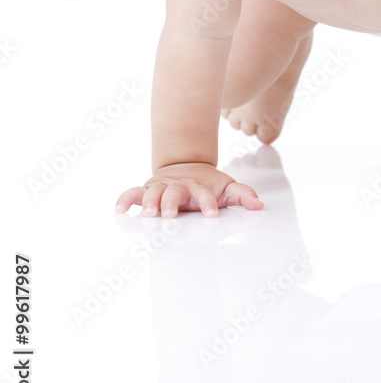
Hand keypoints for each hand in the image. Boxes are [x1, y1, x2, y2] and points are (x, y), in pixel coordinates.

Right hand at [115, 162, 263, 217]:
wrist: (186, 167)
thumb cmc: (207, 185)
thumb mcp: (227, 188)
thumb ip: (242, 195)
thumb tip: (258, 205)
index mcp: (199, 188)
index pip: (205, 195)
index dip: (208, 204)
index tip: (212, 215)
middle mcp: (179, 187)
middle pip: (174, 193)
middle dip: (172, 203)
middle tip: (171, 214)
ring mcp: (162, 188)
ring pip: (153, 193)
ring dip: (149, 202)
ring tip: (147, 213)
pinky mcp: (147, 190)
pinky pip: (133, 193)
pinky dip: (125, 199)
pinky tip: (120, 209)